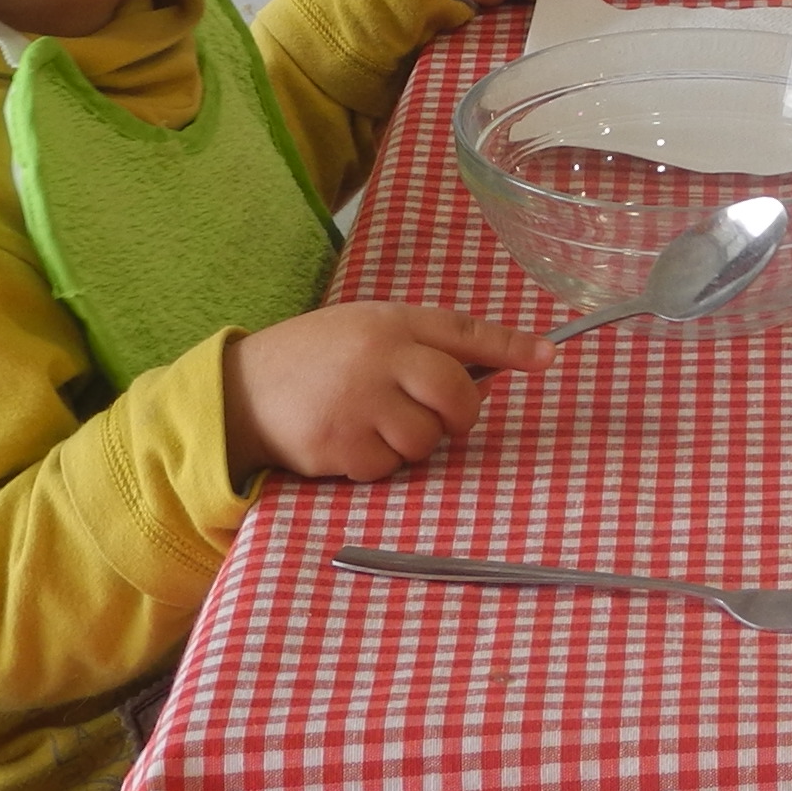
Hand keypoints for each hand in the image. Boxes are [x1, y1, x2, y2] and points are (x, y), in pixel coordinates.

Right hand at [220, 304, 551, 482]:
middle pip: (457, 396)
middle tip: (442, 416)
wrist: (242, 389)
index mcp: (393, 322)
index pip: (464, 331)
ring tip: (379, 424)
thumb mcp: (368, 328)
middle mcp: (380, 358)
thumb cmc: (317, 357)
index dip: (511, 346)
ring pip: (426, 439)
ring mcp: (359, 403)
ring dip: (414, 443)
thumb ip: (421, 344)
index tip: (549, 357)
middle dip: (460, 415)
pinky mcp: (339, 444)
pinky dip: (379, 464)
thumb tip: (488, 374)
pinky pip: (388, 467)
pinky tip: (352, 443)